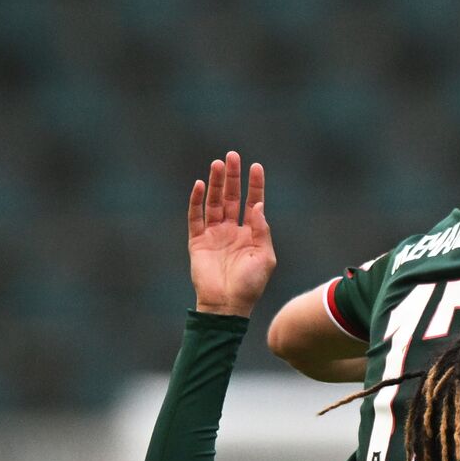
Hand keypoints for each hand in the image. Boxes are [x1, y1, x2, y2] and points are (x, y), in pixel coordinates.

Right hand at [188, 151, 274, 316]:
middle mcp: (232, 230)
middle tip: (232, 156)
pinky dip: (196, 201)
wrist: (227, 304)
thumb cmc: (250, 284)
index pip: (253, 202)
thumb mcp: (264, 256)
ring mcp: (214, 234)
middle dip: (233, 177)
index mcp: (250, 233)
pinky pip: (195, 217)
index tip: (256, 166)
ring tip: (218, 163)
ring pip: (214, 202)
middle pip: (232, 197)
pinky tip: (199, 185)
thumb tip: (258, 205)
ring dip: (216, 183)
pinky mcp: (197, 241)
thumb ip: (261, 229)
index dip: (255, 185)